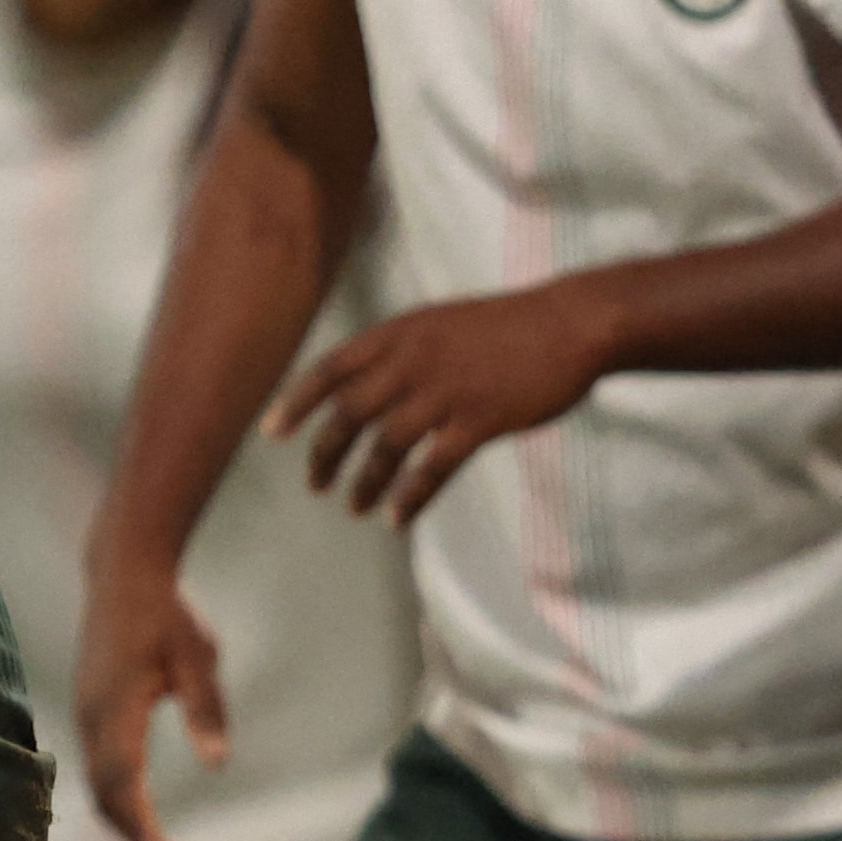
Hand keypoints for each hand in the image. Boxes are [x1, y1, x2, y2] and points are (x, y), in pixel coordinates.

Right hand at [75, 566, 226, 840]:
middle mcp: (92, 716)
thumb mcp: (200, 658)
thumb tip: (217, 765)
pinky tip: (137, 808)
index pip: (124, 786)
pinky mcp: (88, 708)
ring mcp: (84, 712)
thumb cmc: (169, 614)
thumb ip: (206, 711)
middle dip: (133, 837)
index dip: (144, 832)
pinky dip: (114, 796)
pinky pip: (94, 766)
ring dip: (122, 820)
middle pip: (103, 796)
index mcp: (117, 708)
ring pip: (95, 784)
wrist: (123, 573)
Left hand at [268, 283, 618, 525]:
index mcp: (398, 333)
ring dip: (364, 481)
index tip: (272, 433)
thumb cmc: (504, 326)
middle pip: (349, 413)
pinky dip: (410, 496)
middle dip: (324, 451)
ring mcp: (446, 391)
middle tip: (314, 483)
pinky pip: (432, 467)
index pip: (329, 369)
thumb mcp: (436, 322)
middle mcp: (412, 360)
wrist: (569, 324)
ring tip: (353, 506)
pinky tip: (397, 518)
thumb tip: (362, 383)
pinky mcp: (480, 420)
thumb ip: (398, 350)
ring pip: (386, 445)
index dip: (296, 402)